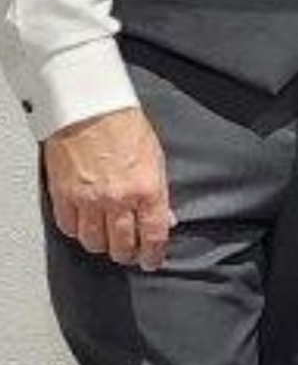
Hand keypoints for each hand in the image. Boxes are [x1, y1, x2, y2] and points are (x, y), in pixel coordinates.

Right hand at [42, 107, 172, 269]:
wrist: (90, 104)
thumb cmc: (124, 123)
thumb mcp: (155, 157)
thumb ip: (159, 192)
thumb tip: (165, 218)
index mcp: (146, 189)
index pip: (153, 236)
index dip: (153, 255)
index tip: (152, 261)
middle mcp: (117, 200)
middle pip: (122, 246)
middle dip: (128, 253)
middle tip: (129, 252)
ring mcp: (88, 200)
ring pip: (94, 242)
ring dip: (102, 245)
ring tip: (106, 238)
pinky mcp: (64, 195)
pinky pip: (70, 227)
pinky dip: (78, 230)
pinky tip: (85, 224)